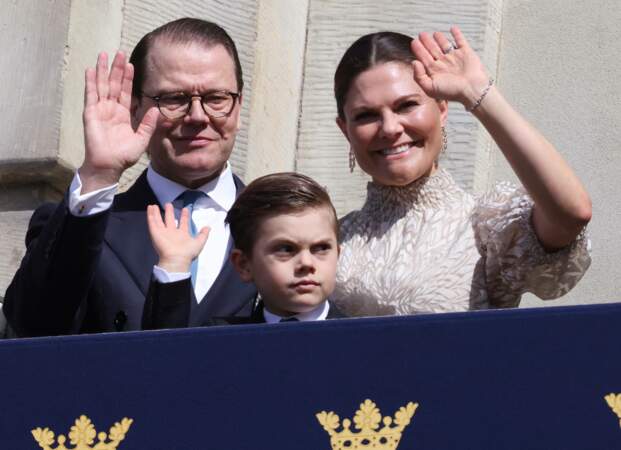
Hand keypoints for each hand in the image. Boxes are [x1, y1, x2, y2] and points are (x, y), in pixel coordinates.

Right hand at [80, 51, 159, 192]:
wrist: (109, 165)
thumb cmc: (124, 155)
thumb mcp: (141, 139)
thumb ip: (148, 124)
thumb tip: (157, 110)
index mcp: (123, 114)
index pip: (127, 92)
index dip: (129, 78)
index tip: (132, 64)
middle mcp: (111, 109)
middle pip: (115, 84)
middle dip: (117, 68)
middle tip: (120, 52)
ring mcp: (100, 109)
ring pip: (102, 85)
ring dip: (103, 70)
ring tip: (104, 54)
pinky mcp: (91, 113)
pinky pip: (91, 95)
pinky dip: (91, 82)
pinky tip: (91, 70)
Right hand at [146, 203, 209, 272]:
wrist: (176, 259)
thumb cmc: (188, 252)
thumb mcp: (199, 242)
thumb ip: (203, 234)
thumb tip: (208, 227)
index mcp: (182, 234)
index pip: (183, 223)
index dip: (184, 216)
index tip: (185, 209)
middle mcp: (172, 233)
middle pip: (170, 220)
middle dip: (169, 212)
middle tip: (168, 204)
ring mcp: (163, 233)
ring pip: (159, 220)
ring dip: (156, 213)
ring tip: (154, 205)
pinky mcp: (155, 233)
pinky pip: (152, 222)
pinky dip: (150, 215)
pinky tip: (150, 208)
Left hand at [411, 26, 490, 108]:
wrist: (472, 88)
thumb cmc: (452, 91)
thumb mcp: (430, 88)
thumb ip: (419, 76)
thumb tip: (414, 62)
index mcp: (435, 71)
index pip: (424, 58)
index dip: (418, 50)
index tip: (414, 42)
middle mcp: (444, 64)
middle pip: (433, 50)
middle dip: (427, 42)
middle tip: (421, 34)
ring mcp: (455, 57)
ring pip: (445, 45)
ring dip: (440, 39)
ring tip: (435, 33)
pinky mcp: (466, 53)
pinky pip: (461, 41)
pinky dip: (457, 34)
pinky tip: (453, 28)